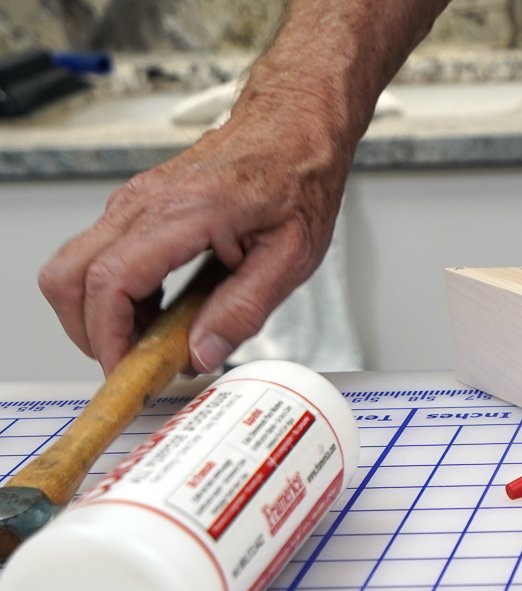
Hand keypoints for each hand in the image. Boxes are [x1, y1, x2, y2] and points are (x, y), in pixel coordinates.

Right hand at [38, 86, 353, 374]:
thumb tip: (202, 353)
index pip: (111, 283)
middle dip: (89, 333)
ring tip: (151, 345)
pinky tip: (157, 317)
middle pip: (69, 276)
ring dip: (101, 316)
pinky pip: (101, 258)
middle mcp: (142, 204)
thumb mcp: (289, 259)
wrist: (293, 131)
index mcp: (180, 214)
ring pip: (75, 267)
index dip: (109, 338)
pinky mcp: (137, 209)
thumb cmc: (296, 181)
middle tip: (131, 366)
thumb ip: (242, 310)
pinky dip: (115, 297)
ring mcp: (133, 204)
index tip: (126, 372)